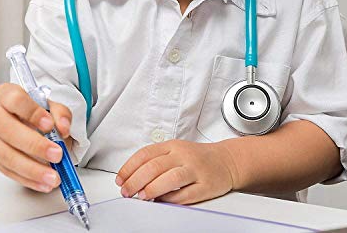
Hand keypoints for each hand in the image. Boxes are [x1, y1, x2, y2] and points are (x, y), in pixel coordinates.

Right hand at [0, 83, 71, 192]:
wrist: (22, 116)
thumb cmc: (33, 108)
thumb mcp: (50, 103)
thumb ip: (60, 112)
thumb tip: (63, 128)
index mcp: (5, 94)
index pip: (16, 101)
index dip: (33, 113)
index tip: (49, 125)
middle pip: (8, 131)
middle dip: (35, 146)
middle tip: (57, 155)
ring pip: (6, 155)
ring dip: (32, 169)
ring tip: (52, 176)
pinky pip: (6, 170)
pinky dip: (26, 178)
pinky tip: (42, 182)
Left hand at [115, 140, 236, 203]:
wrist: (226, 160)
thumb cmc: (196, 157)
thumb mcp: (175, 151)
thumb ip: (156, 161)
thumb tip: (132, 178)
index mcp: (172, 145)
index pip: (146, 154)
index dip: (130, 167)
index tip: (120, 179)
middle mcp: (183, 155)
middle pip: (155, 166)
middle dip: (136, 180)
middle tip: (127, 191)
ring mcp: (195, 170)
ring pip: (170, 178)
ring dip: (152, 188)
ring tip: (141, 196)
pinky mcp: (205, 185)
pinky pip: (186, 194)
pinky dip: (171, 199)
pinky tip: (162, 201)